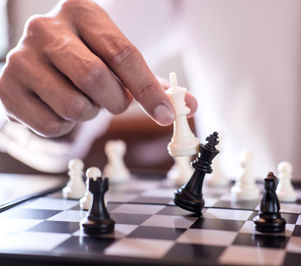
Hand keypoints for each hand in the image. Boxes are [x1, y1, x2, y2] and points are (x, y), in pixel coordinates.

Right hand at [0, 0, 196, 136]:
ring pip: (74, 105)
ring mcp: (20, 57)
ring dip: (90, 114)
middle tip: (114, 101)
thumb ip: (155, 84)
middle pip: (95, 78)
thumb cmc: (91, 57)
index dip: (147, 90)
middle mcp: (46, 28)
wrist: (45, 57)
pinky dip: (67, 126)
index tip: (165, 115)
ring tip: (85, 100)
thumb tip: (190, 106)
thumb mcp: (121, 60)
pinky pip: (52, 125)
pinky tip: (62, 108)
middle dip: (115, 101)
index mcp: (82, 12)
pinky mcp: (7, 88)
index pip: (123, 54)